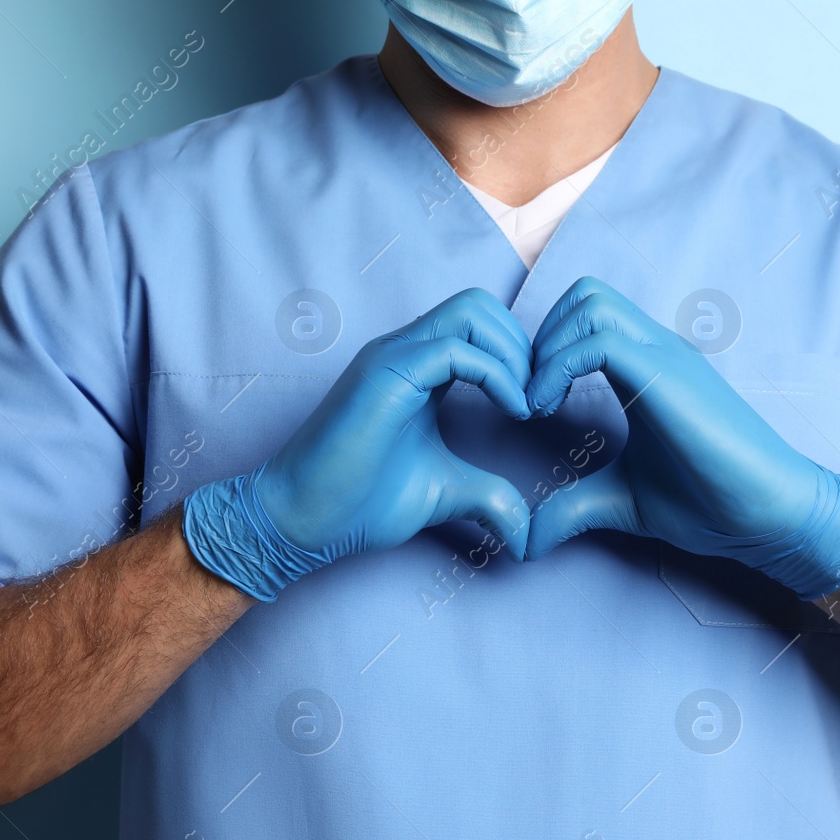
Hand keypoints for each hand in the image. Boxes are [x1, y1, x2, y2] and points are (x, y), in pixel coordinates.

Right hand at [183, 289, 532, 600]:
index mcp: (417, 368)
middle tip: (538, 400)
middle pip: (480, 305)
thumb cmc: (359, 503)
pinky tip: (512, 412)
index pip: (479, 325)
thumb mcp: (445, 492)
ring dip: (513, 354)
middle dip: (523, 346)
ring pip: (471, 312)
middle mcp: (403, 351)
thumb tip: (528, 534)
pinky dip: (497, 375)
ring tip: (525, 405)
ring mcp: (392, 357)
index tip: (537, 406)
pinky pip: (455, 350)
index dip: (519, 356)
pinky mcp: (385, 375)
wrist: (302, 519)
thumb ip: (488, 497)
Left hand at [523, 277, 839, 600]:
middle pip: (585, 293)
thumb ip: (571, 506)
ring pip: (589, 302)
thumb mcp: (619, 499)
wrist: (769, 517)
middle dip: (541, 338)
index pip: (587, 315)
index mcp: (647, 367)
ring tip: (537, 406)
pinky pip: (598, 342)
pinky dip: (555, 370)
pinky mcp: (667, 378)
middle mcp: (656, 351)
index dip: (545, 350)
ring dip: (546, 348)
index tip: (531, 406)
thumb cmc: (709, 503)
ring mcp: (665, 358)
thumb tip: (525, 538)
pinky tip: (547, 414)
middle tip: (531, 399)